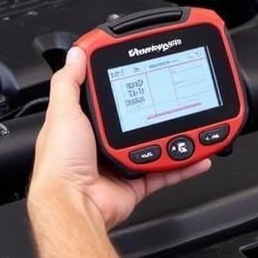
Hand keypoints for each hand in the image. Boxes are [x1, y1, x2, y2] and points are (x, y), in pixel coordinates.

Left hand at [28, 45, 210, 230]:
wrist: (74, 204)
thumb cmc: (61, 162)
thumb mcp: (63, 111)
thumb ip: (69, 81)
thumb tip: (78, 53)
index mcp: (82, 121)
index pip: (105, 93)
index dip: (120, 80)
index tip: (138, 66)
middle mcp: (100, 140)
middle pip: (133, 117)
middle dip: (152, 107)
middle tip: (171, 92)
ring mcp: (119, 161)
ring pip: (152, 142)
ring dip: (171, 134)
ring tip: (187, 119)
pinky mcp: (135, 182)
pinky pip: (165, 170)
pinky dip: (182, 163)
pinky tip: (196, 153)